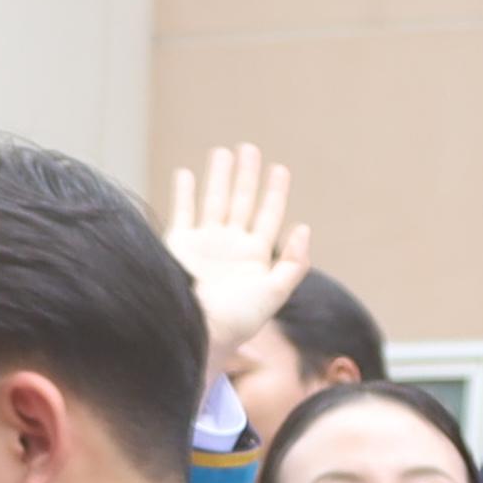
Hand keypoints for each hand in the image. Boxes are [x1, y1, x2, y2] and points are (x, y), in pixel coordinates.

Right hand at [165, 140, 309, 358]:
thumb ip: (292, 264)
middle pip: (241, 202)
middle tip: (249, 148)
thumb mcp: (274, 294)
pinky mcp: (179, 245)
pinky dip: (183, 193)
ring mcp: (204, 244)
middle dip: (246, 176)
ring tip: (222, 152)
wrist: (196, 334)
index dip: (275, 193)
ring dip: (218, 177)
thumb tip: (304, 228)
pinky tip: (186, 173)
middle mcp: (230, 247)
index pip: (269, 217)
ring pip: (213, 201)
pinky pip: (182, 212)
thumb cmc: (236, 320)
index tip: (280, 168)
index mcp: (254, 257)